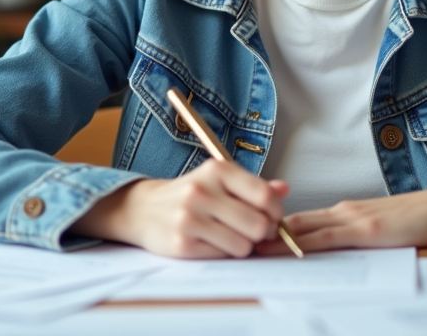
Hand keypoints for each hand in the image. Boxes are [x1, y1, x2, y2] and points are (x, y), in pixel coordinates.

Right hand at [72, 160, 288, 258]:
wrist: (143, 208)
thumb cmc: (190, 194)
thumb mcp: (219, 181)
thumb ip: (253, 186)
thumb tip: (284, 189)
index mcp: (217, 171)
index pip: (264, 196)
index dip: (277, 212)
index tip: (274, 217)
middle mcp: (202, 192)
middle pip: (258, 225)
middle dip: (263, 233)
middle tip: (256, 232)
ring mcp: (190, 219)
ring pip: (243, 245)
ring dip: (243, 246)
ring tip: (232, 237)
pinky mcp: (182, 244)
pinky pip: (222, 256)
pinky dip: (224, 253)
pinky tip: (212, 242)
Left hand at [258, 182, 426, 254]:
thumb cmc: (420, 220)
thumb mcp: (381, 226)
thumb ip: (355, 235)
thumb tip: (330, 248)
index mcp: (345, 212)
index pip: (300, 221)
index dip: (272, 229)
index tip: (247, 237)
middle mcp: (343, 211)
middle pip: (294, 222)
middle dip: (264, 233)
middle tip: (235, 243)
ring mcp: (353, 219)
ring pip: (304, 228)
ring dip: (275, 239)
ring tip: (248, 249)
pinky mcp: (366, 230)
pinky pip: (329, 239)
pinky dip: (305, 245)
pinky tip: (288, 252)